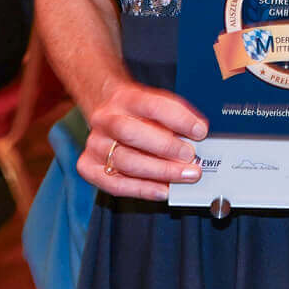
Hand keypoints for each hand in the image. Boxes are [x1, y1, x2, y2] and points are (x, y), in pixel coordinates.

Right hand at [78, 79, 207, 200]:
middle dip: (166, 147)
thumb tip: (200, 132)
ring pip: (124, 161)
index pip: (152, 106)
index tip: (200, 131)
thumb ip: (178, 116)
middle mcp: (106, 119)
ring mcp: (95, 144)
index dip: (179, 119)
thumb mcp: (157, 103)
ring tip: (183, 175)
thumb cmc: (138, 112)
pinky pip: (115, 184)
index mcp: (125, 98)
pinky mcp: (88, 166)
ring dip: (159, 172)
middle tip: (191, 157)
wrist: (108, 110)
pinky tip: (163, 190)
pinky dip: (142, 190)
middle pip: (131, 133)